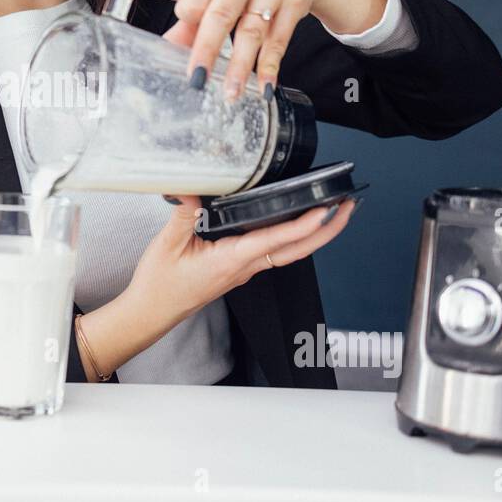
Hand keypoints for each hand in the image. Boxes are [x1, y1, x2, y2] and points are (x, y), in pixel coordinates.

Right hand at [124, 195, 357, 330]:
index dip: (304, 225)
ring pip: (289, 252)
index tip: (325, 211)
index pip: (276, 240)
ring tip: (332, 211)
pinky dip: (293, 238)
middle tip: (349, 206)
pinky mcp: (238, 269)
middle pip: (297, 250)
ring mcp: (244, 270)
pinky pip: (274, 253)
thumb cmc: (160, 286)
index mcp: (231, 260)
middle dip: (328, 230)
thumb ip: (184, 214)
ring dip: (314, 233)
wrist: (152, 311)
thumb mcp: (166, 244)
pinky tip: (295, 224)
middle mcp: (244, 268)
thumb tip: (193, 190)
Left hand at [162, 0, 385, 97]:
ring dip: (240, 67)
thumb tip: (171, 45)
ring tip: (230, 92)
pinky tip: (263, 85)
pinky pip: (279, 39)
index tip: (184, 44)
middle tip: (197, 80)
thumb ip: (194, 12)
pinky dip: (269, 66)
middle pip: (222, 14)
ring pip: (252, 31)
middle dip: (207, 51)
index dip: (188, 22)